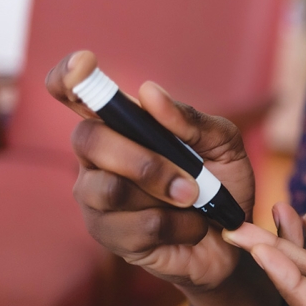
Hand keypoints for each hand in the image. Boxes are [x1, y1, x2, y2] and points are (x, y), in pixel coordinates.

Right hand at [46, 51, 254, 289]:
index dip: (69, 77)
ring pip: (107, 189)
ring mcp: (97, 199)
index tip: (84, 66)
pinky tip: (191, 228)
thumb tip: (149, 93)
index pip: (76, 94)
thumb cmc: (223, 186)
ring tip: (195, 200)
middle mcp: (99, 158)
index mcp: (123, 126)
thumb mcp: (224, 146)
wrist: (236, 240)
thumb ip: (192, 120)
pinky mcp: (110, 236)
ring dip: (163, 194)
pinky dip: (177, 225)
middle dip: (142, 160)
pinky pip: (134, 227)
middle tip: (190, 181)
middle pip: (88, 140)